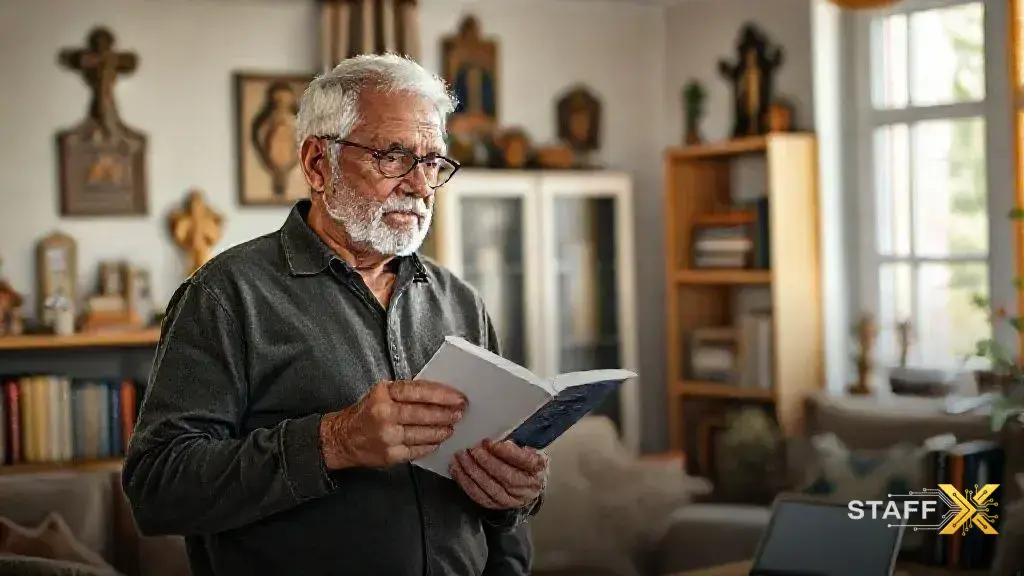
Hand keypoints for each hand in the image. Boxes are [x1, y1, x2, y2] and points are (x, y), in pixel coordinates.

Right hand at [320, 380, 465, 468]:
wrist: (342, 439)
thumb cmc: (366, 413)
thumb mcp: (381, 393)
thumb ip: (406, 393)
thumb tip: (439, 394)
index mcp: (383, 394)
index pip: (418, 391)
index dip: (441, 394)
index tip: (458, 397)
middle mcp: (384, 414)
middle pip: (423, 414)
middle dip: (446, 414)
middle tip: (460, 413)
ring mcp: (387, 436)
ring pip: (423, 433)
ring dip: (441, 430)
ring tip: (451, 427)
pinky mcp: (390, 455)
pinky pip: (417, 450)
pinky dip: (430, 445)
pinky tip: (438, 440)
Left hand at [450, 440, 547, 509]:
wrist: (529, 482)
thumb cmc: (526, 458)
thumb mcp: (528, 445)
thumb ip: (516, 442)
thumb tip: (498, 438)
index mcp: (538, 468)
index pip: (525, 461)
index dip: (506, 452)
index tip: (489, 442)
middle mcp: (528, 487)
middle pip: (506, 476)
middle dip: (485, 462)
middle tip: (471, 448)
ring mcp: (513, 500)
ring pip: (491, 489)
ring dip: (473, 472)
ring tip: (460, 457)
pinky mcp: (498, 506)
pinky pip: (480, 497)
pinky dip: (466, 484)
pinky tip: (457, 470)